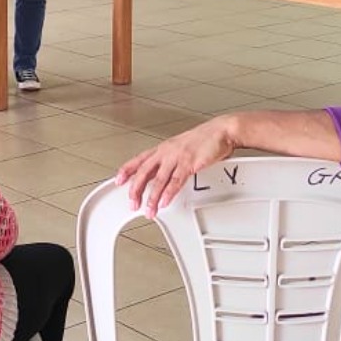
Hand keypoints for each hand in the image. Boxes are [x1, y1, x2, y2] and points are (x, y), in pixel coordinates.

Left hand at [115, 117, 235, 217]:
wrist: (221, 131)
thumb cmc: (204, 139)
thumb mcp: (181, 147)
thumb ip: (170, 160)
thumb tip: (163, 173)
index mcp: (163, 148)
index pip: (139, 160)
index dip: (127, 170)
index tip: (118, 180)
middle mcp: (167, 152)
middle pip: (144, 172)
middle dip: (136, 189)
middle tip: (132, 203)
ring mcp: (177, 157)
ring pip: (158, 180)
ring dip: (152, 198)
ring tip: (149, 210)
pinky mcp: (189, 164)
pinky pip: (175, 181)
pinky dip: (168, 194)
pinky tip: (164, 202)